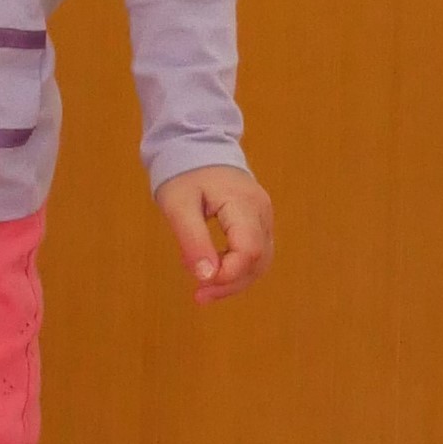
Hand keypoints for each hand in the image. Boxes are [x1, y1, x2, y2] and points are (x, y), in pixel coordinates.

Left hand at [158, 164, 274, 303]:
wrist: (197, 146)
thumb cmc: (185, 174)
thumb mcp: (179, 206)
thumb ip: (193, 240)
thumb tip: (206, 277)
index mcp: (243, 204)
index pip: (249, 250)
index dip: (229, 275)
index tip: (200, 286)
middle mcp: (261, 212)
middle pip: (258, 260)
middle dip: (230, 283)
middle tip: (198, 296)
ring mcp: (263, 217)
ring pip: (260, 261)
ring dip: (234, 280)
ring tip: (203, 291)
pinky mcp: (258, 222)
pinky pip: (254, 253)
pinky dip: (236, 269)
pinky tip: (212, 273)